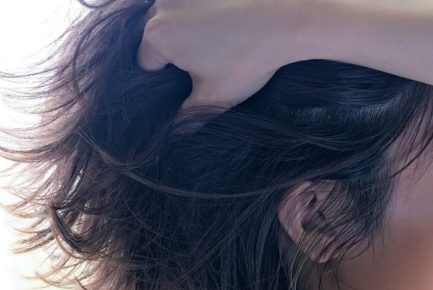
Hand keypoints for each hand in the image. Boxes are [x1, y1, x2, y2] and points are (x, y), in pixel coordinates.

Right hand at [136, 0, 308, 113]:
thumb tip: (175, 133)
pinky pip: (188, 1)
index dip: (161, 80)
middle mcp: (161, 4)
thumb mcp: (217, 97)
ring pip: (170, 14)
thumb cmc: (250, 58)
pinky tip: (219, 25)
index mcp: (158, 35)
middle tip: (199, 66)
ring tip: (211, 44)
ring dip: (181, 28)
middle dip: (170, 52)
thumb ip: (188, 117)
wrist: (287, 18)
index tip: (184, 85)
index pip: (145, 63)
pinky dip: (196, 11)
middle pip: (154, 34)